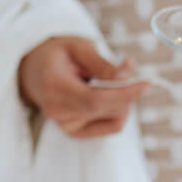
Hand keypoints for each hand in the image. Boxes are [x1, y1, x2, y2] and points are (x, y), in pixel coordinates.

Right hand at [17, 36, 148, 137]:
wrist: (34, 71)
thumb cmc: (58, 54)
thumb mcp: (78, 47)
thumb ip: (103, 64)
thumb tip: (129, 77)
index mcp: (54, 86)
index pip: (95, 100)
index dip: (125, 94)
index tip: (146, 82)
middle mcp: (58, 112)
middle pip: (109, 110)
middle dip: (127, 92)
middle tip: (126, 69)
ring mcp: (66, 126)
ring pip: (115, 121)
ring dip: (123, 102)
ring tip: (110, 81)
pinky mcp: (75, 133)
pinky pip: (110, 127)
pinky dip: (117, 111)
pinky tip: (106, 95)